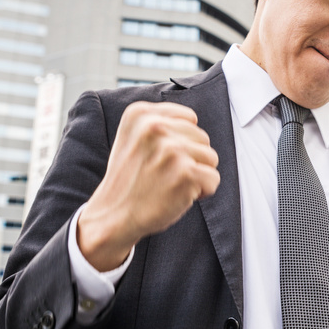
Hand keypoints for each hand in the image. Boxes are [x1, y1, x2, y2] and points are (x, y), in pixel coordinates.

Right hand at [78, 102, 219, 270]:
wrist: (114, 215)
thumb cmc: (128, 180)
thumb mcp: (133, 138)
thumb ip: (159, 123)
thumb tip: (193, 121)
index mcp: (140, 114)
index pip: (189, 119)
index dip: (181, 142)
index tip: (160, 157)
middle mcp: (155, 126)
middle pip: (202, 138)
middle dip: (190, 158)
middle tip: (164, 174)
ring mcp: (172, 149)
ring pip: (210, 157)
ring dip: (196, 175)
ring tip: (170, 183)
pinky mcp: (186, 172)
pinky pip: (213, 178)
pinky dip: (202, 191)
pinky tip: (178, 194)